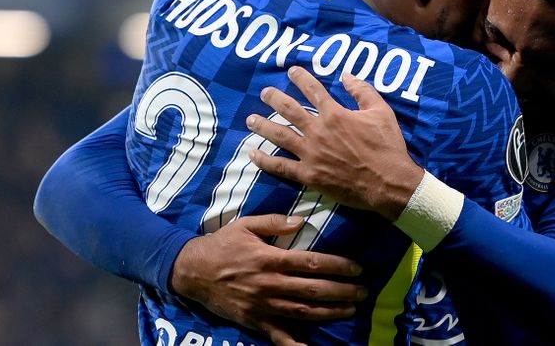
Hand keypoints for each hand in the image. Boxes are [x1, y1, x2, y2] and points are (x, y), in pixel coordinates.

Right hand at [171, 214, 366, 344]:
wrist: (191, 271)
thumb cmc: (222, 244)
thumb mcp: (245, 225)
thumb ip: (274, 222)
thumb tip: (302, 221)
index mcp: (270, 259)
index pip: (311, 263)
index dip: (337, 266)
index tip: (357, 268)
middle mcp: (269, 284)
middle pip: (312, 290)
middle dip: (341, 292)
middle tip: (363, 292)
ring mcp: (262, 305)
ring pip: (302, 311)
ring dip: (329, 312)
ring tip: (350, 310)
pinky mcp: (254, 321)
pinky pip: (277, 335)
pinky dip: (295, 344)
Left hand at [245, 66, 423, 220]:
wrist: (388, 182)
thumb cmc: (387, 146)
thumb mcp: (382, 112)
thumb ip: (363, 91)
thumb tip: (347, 75)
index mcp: (335, 114)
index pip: (313, 90)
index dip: (301, 78)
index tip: (291, 71)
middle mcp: (318, 131)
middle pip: (289, 110)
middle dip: (274, 98)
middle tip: (265, 93)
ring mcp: (311, 153)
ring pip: (280, 135)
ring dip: (263, 126)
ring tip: (250, 119)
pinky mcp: (309, 175)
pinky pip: (281, 166)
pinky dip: (265, 160)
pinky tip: (253, 154)